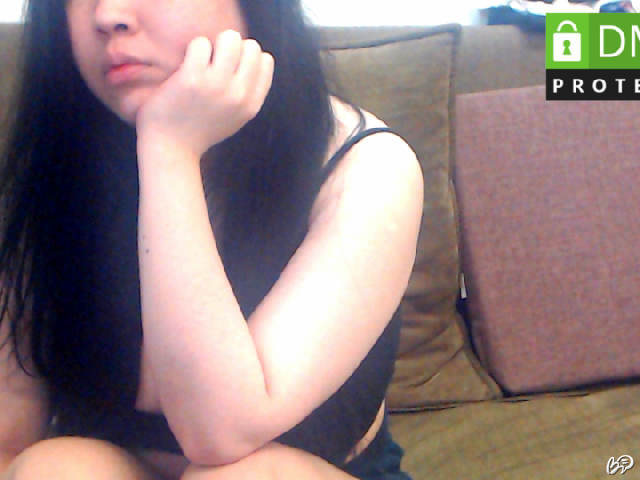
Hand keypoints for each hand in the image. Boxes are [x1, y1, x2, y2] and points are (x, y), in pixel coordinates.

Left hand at [136, 30, 274, 157]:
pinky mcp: (193, 78)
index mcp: (251, 104)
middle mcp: (239, 94)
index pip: (265, 62)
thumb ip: (248, 93)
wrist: (171, 149)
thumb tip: (258, 58)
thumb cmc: (199, 131)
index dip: (247, 58)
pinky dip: (194, 49)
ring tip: (202, 61)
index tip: (231, 68)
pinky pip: (201, 43)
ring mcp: (217, 85)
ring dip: (215, 45)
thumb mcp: (236, 118)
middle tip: (215, 63)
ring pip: (230, 38)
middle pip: (251, 46)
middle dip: (233, 48)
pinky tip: (187, 65)